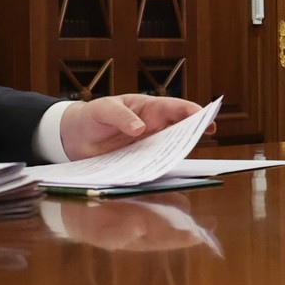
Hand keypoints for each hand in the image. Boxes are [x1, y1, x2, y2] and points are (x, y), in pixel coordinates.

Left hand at [60, 94, 212, 160]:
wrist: (76, 137)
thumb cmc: (93, 115)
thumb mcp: (103, 110)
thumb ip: (120, 116)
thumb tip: (140, 128)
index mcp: (149, 109)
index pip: (176, 108)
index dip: (194, 113)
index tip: (207, 120)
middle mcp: (154, 127)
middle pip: (181, 129)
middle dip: (195, 133)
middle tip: (208, 139)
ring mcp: (149, 145)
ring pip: (171, 149)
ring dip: (179, 154)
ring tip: (189, 161)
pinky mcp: (141, 161)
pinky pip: (156, 165)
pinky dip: (162, 169)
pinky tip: (165, 175)